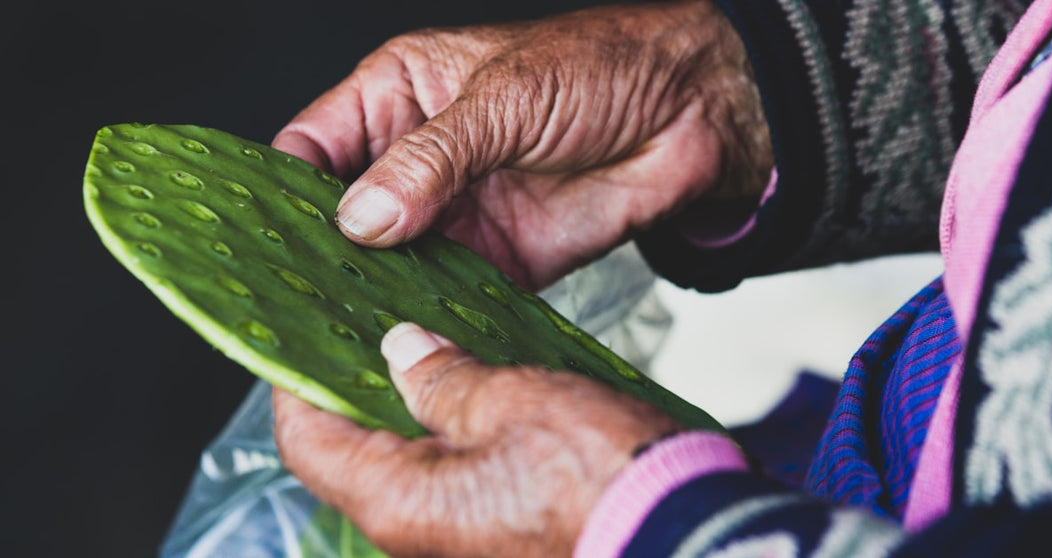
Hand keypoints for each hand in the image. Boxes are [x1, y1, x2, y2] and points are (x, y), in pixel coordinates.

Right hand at [272, 0, 770, 289]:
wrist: (692, 114)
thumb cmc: (599, 69)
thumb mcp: (503, 99)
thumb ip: (429, 161)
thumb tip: (361, 219)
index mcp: (399, 95)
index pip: (312, 148)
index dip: (282, 191)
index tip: (259, 238)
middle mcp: (417, 160)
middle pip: (344, 217)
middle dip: (321, 256)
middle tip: (294, 299)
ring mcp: (455, 213)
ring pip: (390, 264)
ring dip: (370, 296)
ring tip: (339, 331)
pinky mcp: (498, 259)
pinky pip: (448, 295)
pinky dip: (427, 318)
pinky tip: (405, 339)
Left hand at [273, 322, 680, 556]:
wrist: (683, 537)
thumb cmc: (604, 480)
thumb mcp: (513, 403)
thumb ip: (443, 378)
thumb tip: (400, 352)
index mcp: (400, 501)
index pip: (308, 439)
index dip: (299, 380)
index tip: (307, 330)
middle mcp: (415, 531)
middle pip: (354, 450)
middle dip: (358, 384)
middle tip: (373, 325)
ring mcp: (455, 536)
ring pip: (405, 460)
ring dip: (409, 404)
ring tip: (425, 343)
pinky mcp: (493, 532)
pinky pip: (449, 475)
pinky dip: (449, 430)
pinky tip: (473, 385)